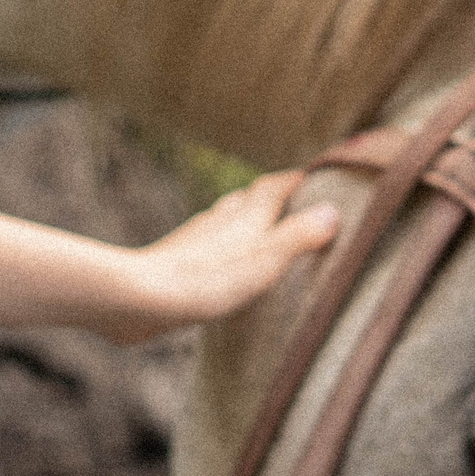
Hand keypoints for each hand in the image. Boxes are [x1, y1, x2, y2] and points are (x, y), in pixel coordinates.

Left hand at [104, 171, 339, 342]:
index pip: (277, 185)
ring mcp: (197, 238)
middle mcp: (221, 218)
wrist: (142, 298)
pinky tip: (223, 263)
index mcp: (247, 215)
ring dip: (247, 218)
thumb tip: (333, 212)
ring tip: (263, 230)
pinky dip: (224, 245)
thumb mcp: (265, 261)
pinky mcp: (177, 260)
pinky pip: (209, 244)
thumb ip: (298, 237)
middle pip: (251, 197)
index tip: (319, 177)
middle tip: (296, 204)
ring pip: (227, 218)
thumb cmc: (207, 280)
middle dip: (274, 197)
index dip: (298, 180)